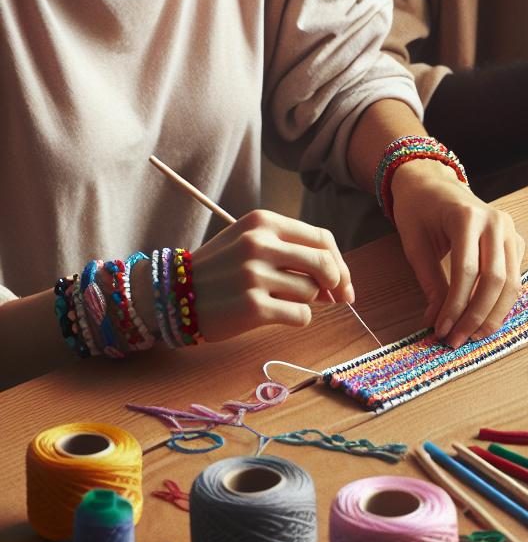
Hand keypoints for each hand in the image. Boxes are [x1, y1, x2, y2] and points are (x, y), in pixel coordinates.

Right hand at [189, 210, 351, 340]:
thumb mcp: (250, 242)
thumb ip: (292, 252)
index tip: (343, 282)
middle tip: (336, 298)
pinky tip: (273, 315)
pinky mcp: (252, 307)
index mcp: (263, 222)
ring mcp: (255, 275)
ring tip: (275, 300)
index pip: (321, 238)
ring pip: (311, 292)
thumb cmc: (220, 270)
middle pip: (324, 263)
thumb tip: (338, 280)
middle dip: (336, 283)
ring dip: (303, 301)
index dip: (339, 262)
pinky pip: (300, 315)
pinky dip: (295, 319)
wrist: (170, 295)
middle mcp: (260, 244)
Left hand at [389, 159, 524, 348]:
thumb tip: (436, 322)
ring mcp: (510, 229)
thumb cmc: (419, 210)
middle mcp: (496, 221)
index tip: (441, 331)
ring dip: (493, 315)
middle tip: (457, 340)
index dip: (455, 306)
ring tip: (472, 336)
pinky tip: (483, 318)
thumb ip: (430, 282)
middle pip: (496, 280)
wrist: (433, 183)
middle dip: (476, 316)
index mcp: (467, 216)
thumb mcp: (415, 244)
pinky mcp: (515, 240)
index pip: (467, 270)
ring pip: (512, 283)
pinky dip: (501, 303)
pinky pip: (514, 278)